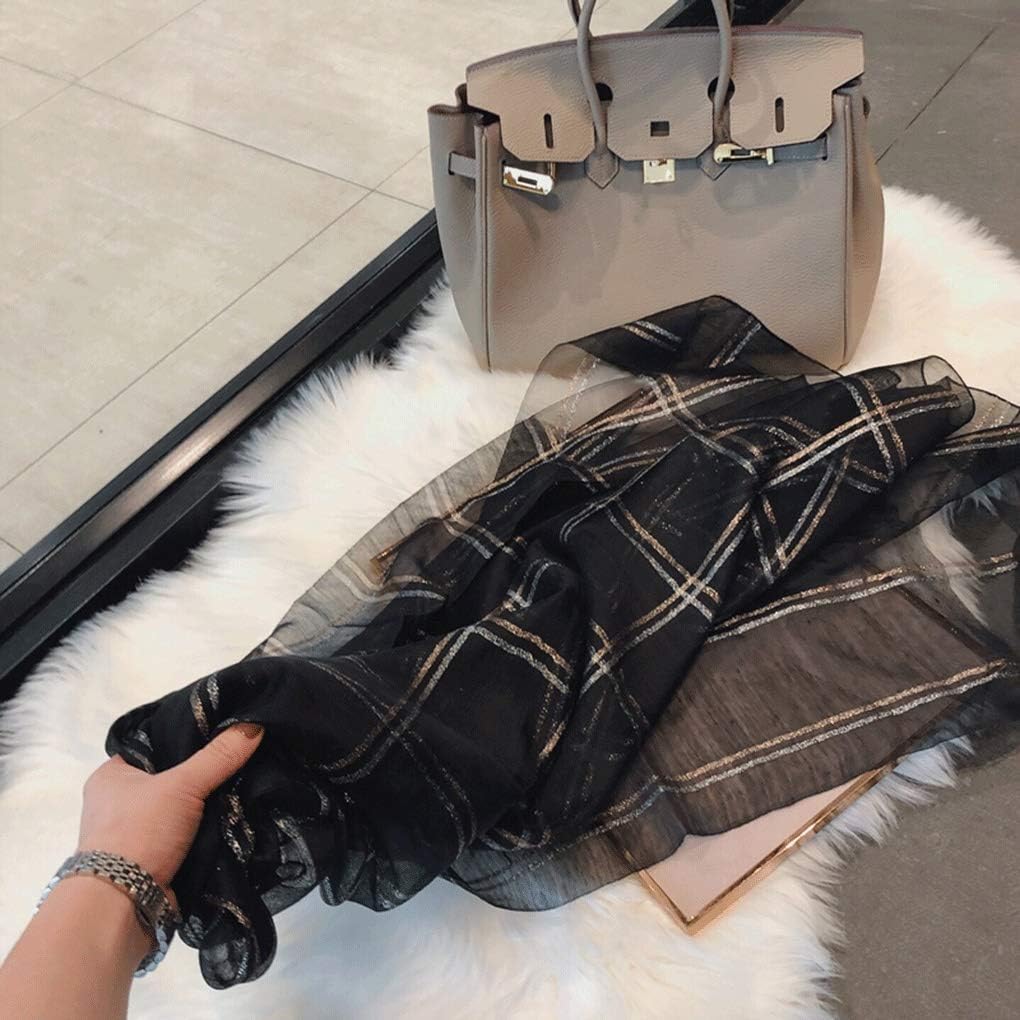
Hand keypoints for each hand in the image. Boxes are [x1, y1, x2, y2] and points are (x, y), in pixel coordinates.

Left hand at [77, 723, 263, 890]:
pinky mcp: (153, 859)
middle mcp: (120, 801)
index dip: (190, 735)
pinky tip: (237, 816)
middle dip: (205, 772)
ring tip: (248, 782)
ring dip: (208, 804)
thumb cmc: (140, 832)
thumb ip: (219, 756)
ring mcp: (136, 832)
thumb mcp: (183, 785)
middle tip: (243, 755)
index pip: (156, 742)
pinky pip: (187, 834)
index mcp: (113, 774)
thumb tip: (255, 725)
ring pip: (183, 807)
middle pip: (173, 775)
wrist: (122, 906)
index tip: (226, 728)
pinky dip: (207, 829)